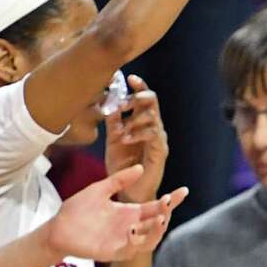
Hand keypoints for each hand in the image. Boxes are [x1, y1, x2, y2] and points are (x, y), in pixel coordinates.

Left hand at [44, 165, 188, 262]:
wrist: (57, 227)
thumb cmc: (78, 209)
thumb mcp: (100, 189)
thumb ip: (119, 180)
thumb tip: (140, 167)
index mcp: (129, 213)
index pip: (156, 207)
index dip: (171, 200)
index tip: (184, 190)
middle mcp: (131, 228)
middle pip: (157, 224)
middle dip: (166, 213)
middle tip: (167, 201)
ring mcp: (123, 241)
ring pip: (150, 241)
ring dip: (157, 231)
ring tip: (159, 217)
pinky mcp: (112, 252)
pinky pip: (129, 250)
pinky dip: (134, 241)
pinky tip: (132, 228)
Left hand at [104, 75, 168, 202]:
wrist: (129, 190)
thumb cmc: (123, 164)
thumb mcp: (113, 139)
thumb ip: (112, 121)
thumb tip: (107, 101)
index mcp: (142, 122)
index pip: (143, 98)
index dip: (139, 86)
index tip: (129, 77)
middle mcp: (153, 126)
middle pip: (153, 102)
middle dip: (139, 98)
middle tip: (125, 103)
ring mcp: (158, 138)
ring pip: (152, 117)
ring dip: (134, 119)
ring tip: (121, 129)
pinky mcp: (160, 151)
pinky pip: (152, 135)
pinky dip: (138, 134)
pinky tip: (125, 138)